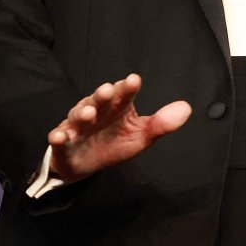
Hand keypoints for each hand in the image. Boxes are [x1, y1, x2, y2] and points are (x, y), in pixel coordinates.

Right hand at [46, 73, 190, 182]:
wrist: (84, 164)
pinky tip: (60, 136)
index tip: (134, 81)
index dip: (127, 88)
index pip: (122, 95)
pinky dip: (58, 137)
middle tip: (107, 90)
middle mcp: (95, 111)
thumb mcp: (140, 136)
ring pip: (78, 116)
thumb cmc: (113, 143)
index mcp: (115, 107)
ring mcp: (78, 126)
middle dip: (101, 95)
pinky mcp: (64, 143)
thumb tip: (186, 108)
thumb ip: (161, 123)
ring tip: (88, 113)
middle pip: (98, 100)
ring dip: (81, 113)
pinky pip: (59, 139)